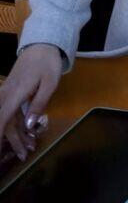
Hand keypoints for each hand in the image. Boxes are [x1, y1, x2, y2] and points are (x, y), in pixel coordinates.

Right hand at [0, 44, 62, 160]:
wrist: (42, 45)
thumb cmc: (47, 63)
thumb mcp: (49, 84)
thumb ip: (38, 105)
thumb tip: (29, 126)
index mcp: (14, 94)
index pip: (2, 120)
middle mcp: (6, 96)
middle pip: (3, 123)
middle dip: (10, 141)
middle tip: (23, 157)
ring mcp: (7, 94)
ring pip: (7, 120)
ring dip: (15, 136)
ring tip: (27, 151)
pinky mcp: (11, 94)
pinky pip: (11, 113)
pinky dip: (18, 125)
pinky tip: (27, 135)